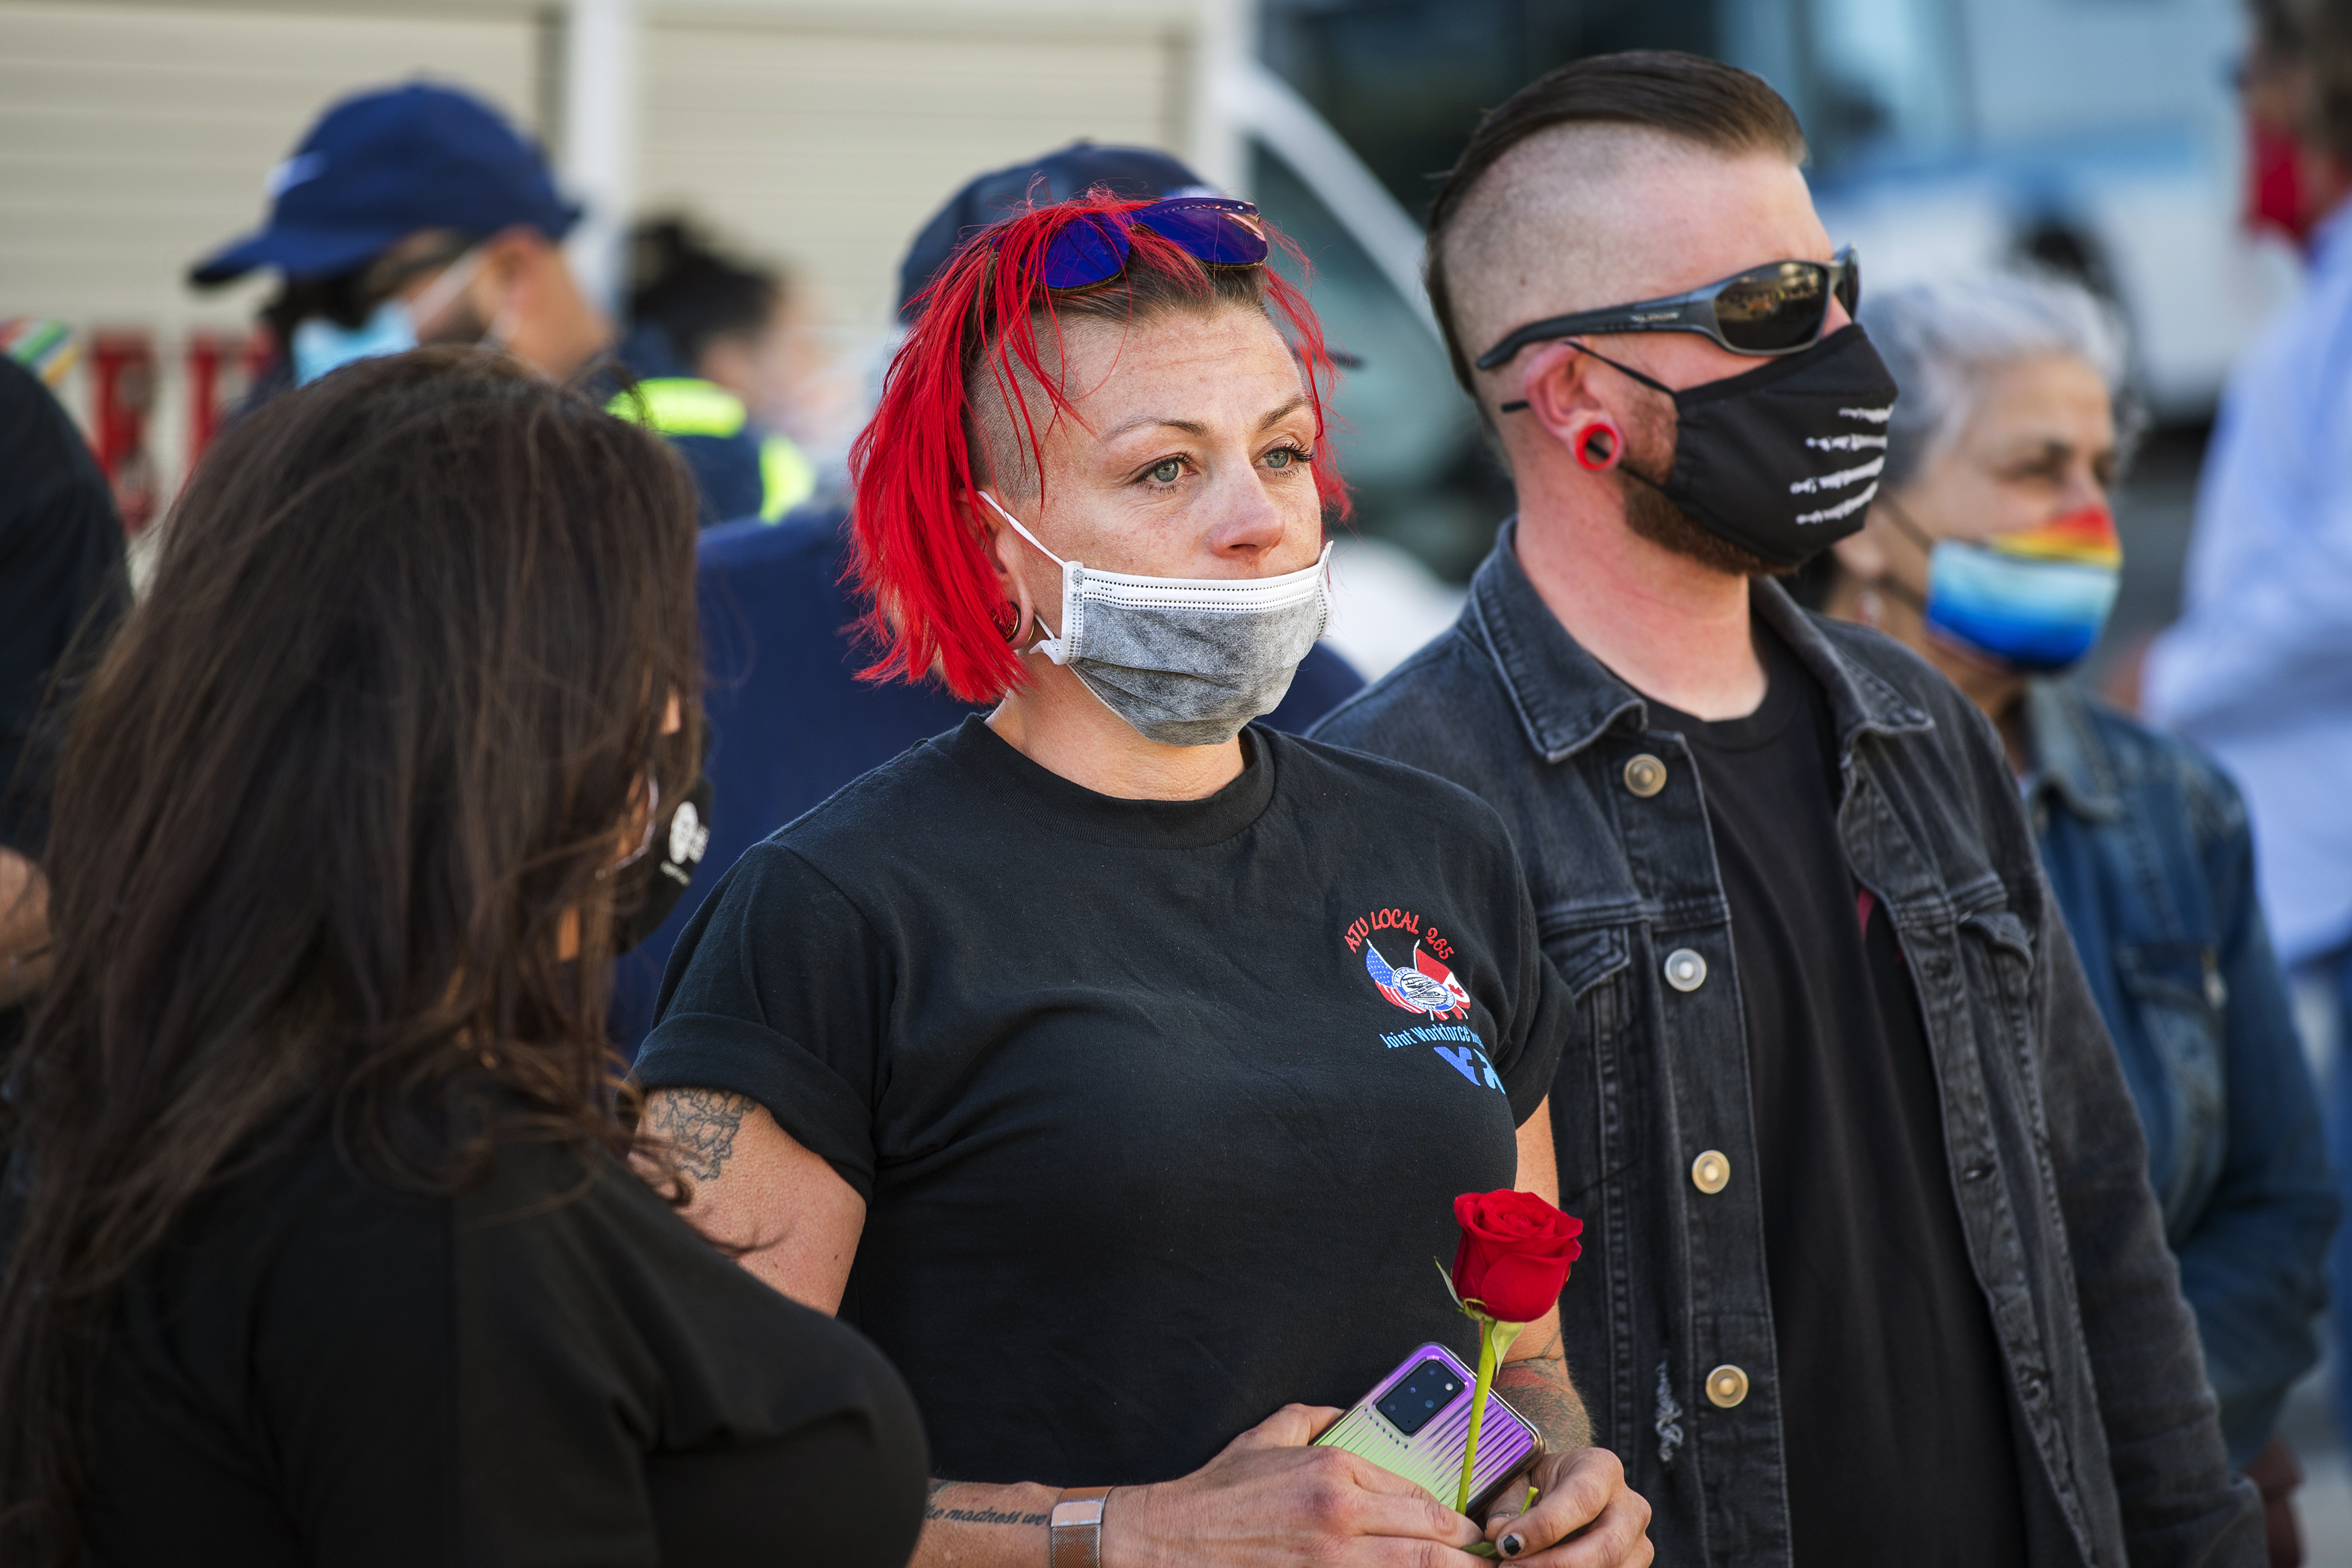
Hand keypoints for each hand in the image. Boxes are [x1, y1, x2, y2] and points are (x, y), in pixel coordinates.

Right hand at [1105, 1403, 1487, 1567]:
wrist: (1169, 1541)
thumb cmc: (1218, 1495)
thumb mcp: (1268, 1435)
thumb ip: (1317, 1418)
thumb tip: (1351, 1415)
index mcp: (1334, 1470)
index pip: (1420, 1495)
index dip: (1454, 1519)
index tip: (1465, 1531)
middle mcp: (1341, 1515)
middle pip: (1433, 1539)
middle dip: (1467, 1555)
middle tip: (1483, 1561)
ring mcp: (1332, 1562)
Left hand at [1480, 1447, 1650, 1566]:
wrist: (1557, 1498)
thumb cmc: (1537, 1487)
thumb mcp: (1519, 1483)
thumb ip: (1507, 1506)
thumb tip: (1499, 1534)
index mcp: (1602, 1468)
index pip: (1582, 1499)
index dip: (1543, 1527)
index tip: (1506, 1543)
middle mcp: (1630, 1506)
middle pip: (1607, 1546)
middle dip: (1555, 1564)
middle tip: (1510, 1567)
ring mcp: (1638, 1543)